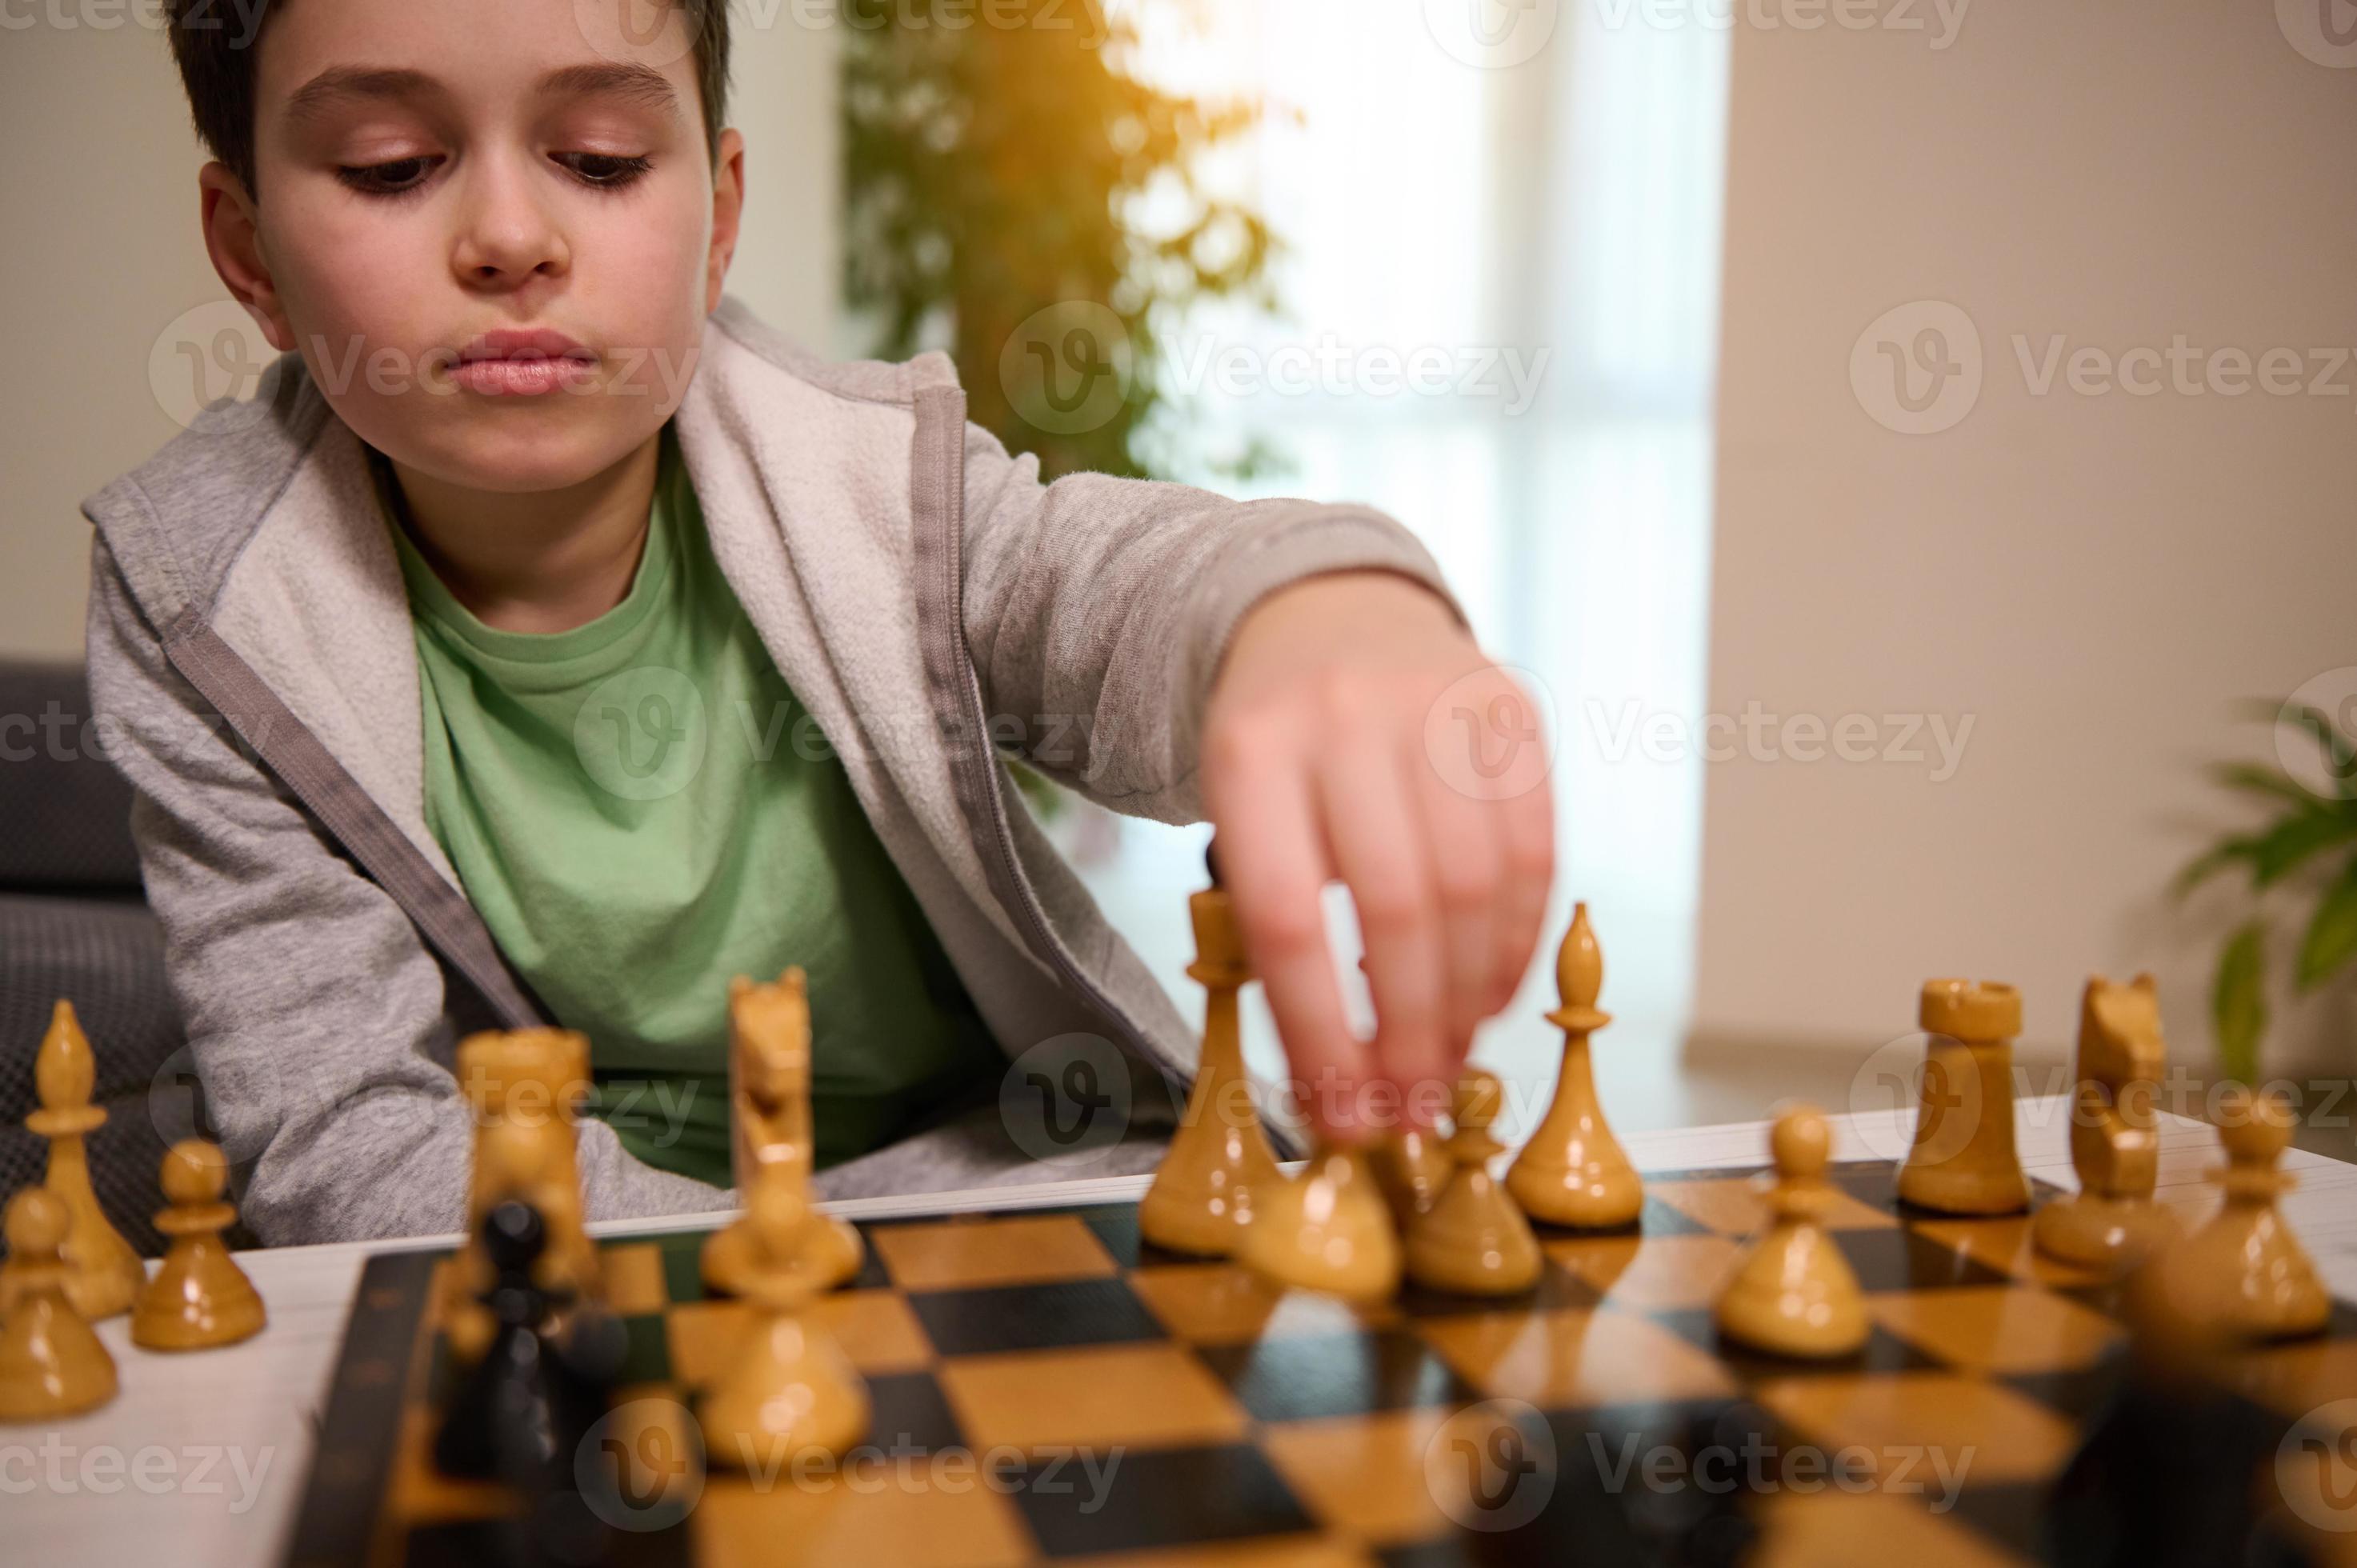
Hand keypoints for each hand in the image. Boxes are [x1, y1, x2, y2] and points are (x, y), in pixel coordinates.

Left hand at [1200, 570, 1555, 1139]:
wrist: (1327, 615)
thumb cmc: (1276, 753)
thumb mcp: (1236, 814)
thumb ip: (1275, 930)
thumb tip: (1342, 1087)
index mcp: (1251, 749)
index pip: (1288, 919)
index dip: (1320, 1032)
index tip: (1341, 1115)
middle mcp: (1348, 716)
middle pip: (1394, 908)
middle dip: (1408, 1031)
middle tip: (1409, 1111)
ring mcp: (1440, 705)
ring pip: (1476, 887)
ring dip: (1469, 1000)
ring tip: (1447, 1063)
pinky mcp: (1513, 711)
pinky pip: (1534, 852)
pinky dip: (1518, 944)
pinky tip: (1489, 998)